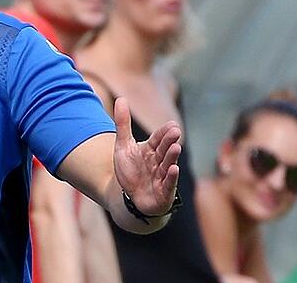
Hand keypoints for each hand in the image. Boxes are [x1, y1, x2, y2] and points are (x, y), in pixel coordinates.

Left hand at [112, 97, 180, 215]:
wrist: (131, 197)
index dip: (163, 133)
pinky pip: (168, 183)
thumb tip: (121, 99)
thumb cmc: (130, 170)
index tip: (171, 125)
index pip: (158, 139)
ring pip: (167, 165)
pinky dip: (171, 177)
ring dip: (172, 157)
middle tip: (175, 131)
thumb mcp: (123, 146)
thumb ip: (122, 123)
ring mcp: (162, 176)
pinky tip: (174, 169)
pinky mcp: (163, 192)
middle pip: (164, 150)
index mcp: (151, 150)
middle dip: (169, 141)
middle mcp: (159, 161)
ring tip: (176, 147)